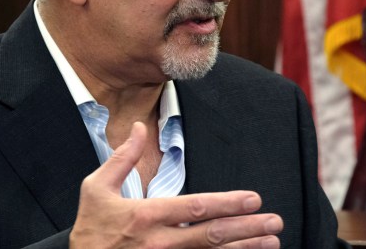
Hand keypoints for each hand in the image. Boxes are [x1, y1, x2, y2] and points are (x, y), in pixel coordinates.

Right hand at [69, 122, 283, 247]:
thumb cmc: (90, 228)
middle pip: (212, 236)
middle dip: (247, 229)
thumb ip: (121, 158)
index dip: (227, 203)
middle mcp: (160, 242)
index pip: (195, 208)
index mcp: (146, 217)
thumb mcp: (95, 188)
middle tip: (275, 222)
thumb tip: (135, 127)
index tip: (253, 199)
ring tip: (273, 242)